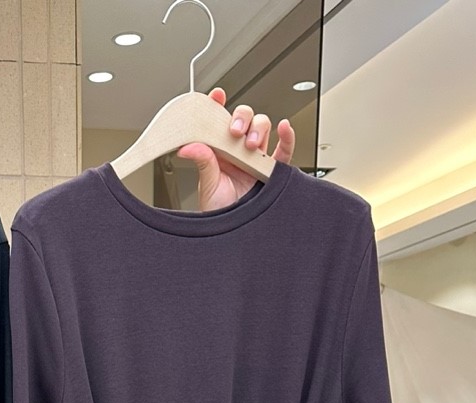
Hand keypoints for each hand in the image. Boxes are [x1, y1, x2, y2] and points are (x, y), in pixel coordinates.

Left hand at [181, 89, 295, 211]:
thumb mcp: (206, 184)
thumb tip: (187, 147)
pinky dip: (287, 137)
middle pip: (245, 118)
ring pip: (263, 128)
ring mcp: (256, 157)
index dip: (218, 106)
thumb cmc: (217, 209)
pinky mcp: (272, 169)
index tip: (216, 97)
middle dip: (241, 119)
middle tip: (234, 131)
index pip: (219, 121)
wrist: (231, 232)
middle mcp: (238, 150)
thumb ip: (202, 162)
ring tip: (251, 144)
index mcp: (219, 149)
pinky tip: (284, 128)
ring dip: (259, 129)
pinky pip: (284, 150)